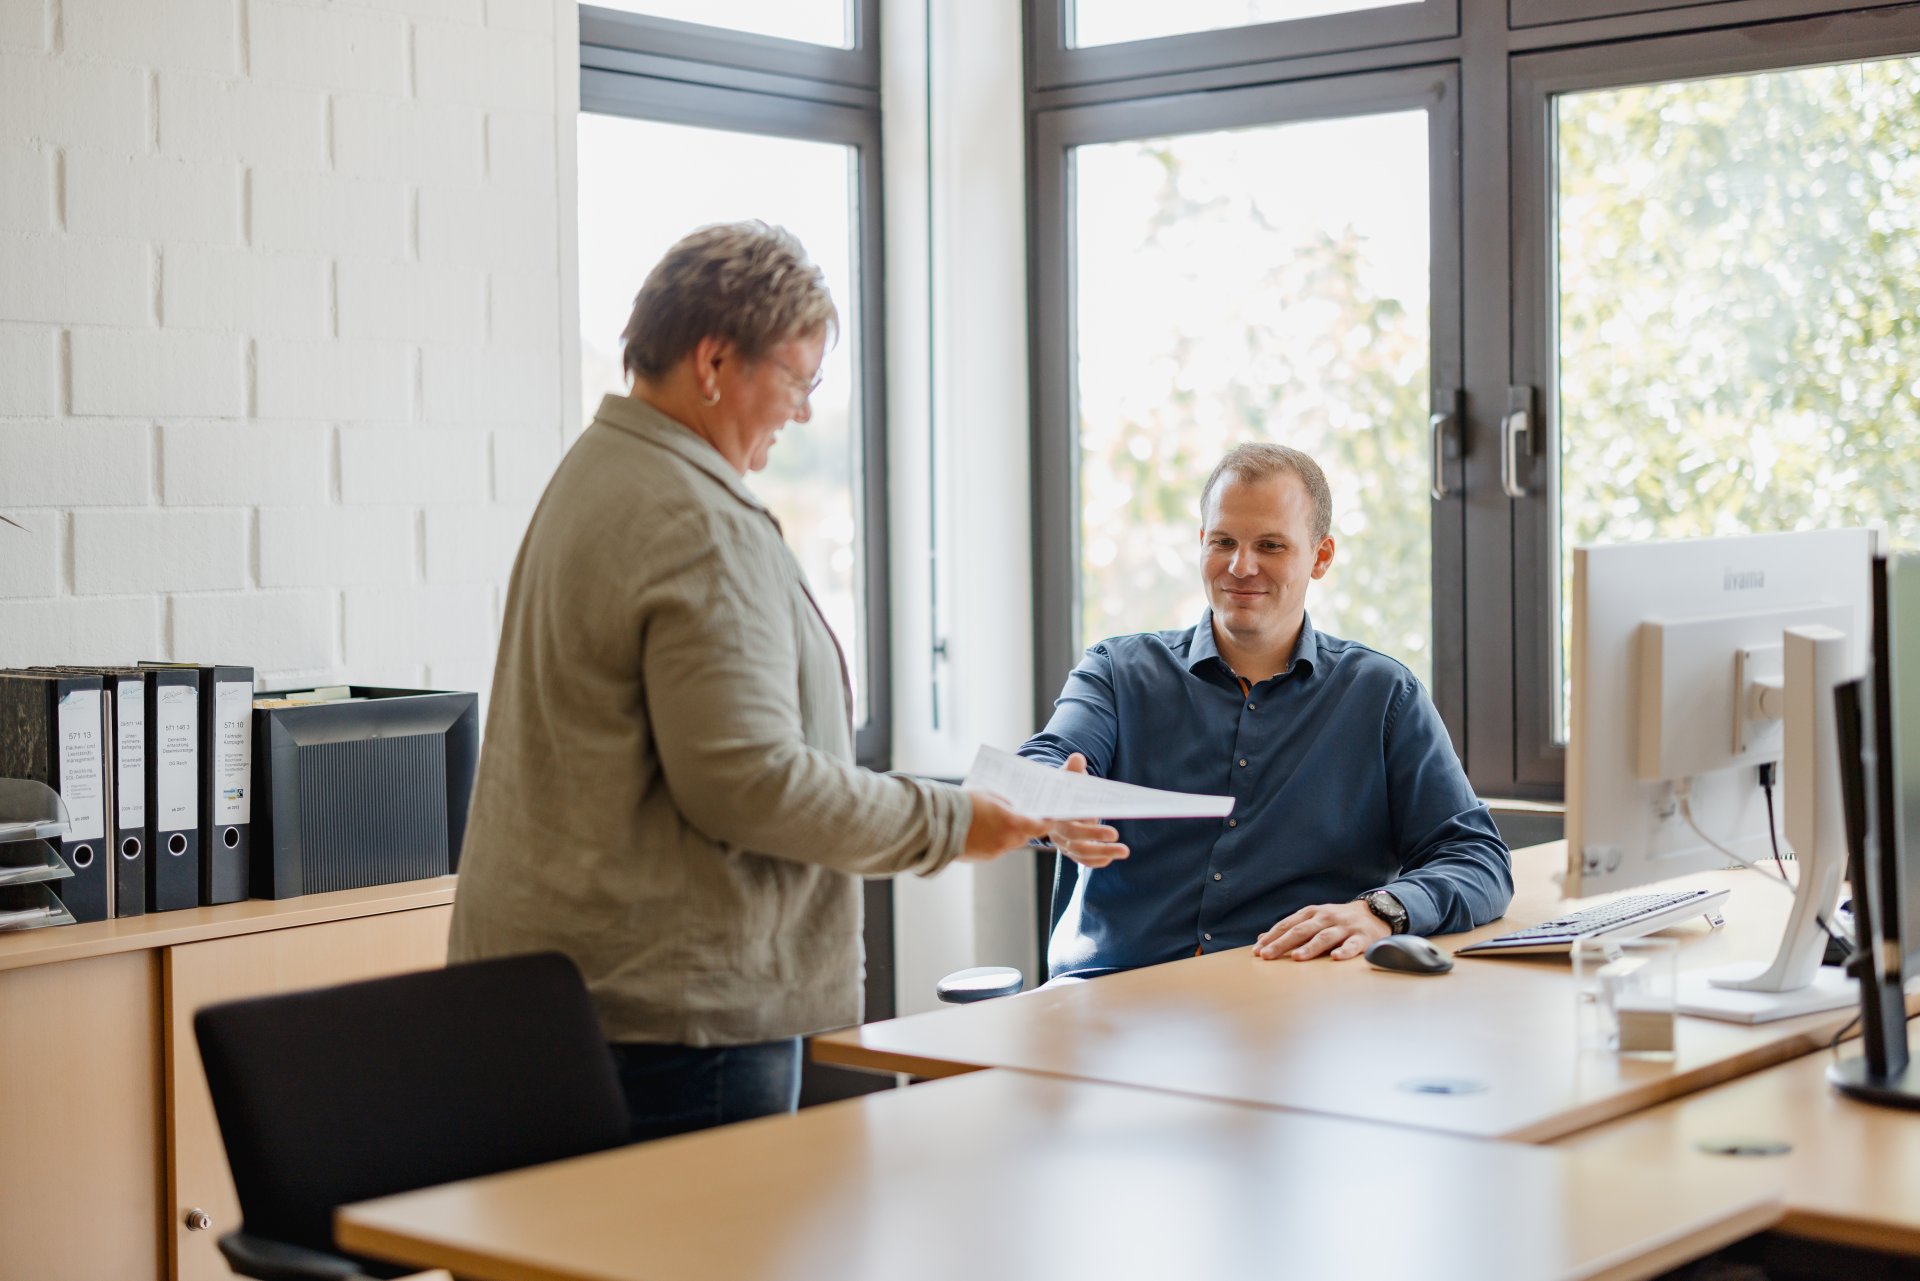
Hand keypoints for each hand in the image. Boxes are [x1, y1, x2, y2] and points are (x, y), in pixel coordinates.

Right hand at [959, 789, 1050, 860]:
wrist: (938, 822)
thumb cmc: (964, 803)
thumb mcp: (989, 794)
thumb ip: (1006, 802)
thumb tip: (1014, 806)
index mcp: (1011, 823)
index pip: (1038, 827)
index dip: (1046, 823)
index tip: (1050, 819)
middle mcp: (1006, 840)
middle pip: (1024, 837)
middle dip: (1024, 828)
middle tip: (1020, 817)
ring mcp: (994, 851)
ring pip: (1009, 844)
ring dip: (1007, 835)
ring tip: (996, 822)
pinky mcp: (983, 858)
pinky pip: (995, 849)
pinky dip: (993, 841)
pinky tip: (982, 831)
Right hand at [1045, 753, 1128, 868]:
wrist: (1054, 803)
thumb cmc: (1063, 789)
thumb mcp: (1066, 777)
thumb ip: (1072, 770)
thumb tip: (1078, 758)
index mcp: (1055, 814)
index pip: (1067, 822)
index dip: (1086, 829)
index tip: (1103, 824)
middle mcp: (1056, 832)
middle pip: (1075, 841)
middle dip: (1096, 840)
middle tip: (1116, 835)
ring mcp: (1063, 843)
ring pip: (1081, 854)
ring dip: (1103, 853)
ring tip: (1125, 851)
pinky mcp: (1070, 850)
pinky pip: (1082, 860)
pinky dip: (1096, 861)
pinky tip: (1111, 858)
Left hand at [1252, 901, 1389, 961]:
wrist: (1375, 912)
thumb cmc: (1337, 920)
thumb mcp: (1313, 919)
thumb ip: (1290, 929)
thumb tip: (1261, 939)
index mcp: (1312, 913)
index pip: (1288, 925)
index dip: (1272, 937)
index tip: (1257, 950)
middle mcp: (1326, 918)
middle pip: (1301, 931)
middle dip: (1282, 943)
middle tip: (1267, 956)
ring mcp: (1344, 927)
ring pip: (1324, 937)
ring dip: (1309, 947)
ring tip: (1296, 958)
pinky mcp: (1362, 937)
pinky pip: (1352, 945)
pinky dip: (1344, 951)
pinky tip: (1335, 959)